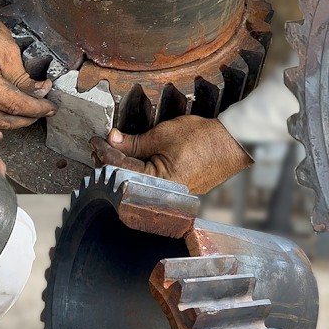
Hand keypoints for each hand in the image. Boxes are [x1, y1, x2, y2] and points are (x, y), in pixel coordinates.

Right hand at [0, 4, 56, 129]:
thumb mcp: (7, 50)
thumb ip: (23, 77)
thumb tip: (39, 93)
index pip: (14, 105)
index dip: (36, 108)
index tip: (50, 107)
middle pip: (2, 120)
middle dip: (27, 117)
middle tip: (43, 109)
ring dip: (13, 119)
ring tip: (30, 108)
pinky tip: (10, 107)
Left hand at [89, 116, 252, 194]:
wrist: (233, 143)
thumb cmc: (202, 138)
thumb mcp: (163, 134)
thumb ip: (134, 141)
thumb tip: (112, 140)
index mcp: (158, 182)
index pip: (121, 168)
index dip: (104, 154)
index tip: (95, 142)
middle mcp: (164, 193)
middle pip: (127, 178)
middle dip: (110, 162)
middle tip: (98, 147)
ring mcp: (173, 193)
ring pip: (139, 180)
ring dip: (124, 166)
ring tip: (112, 151)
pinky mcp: (179, 188)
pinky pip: (153, 181)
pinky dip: (140, 169)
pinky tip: (132, 159)